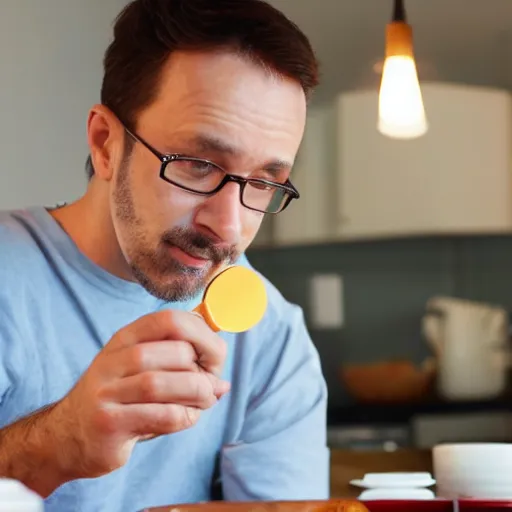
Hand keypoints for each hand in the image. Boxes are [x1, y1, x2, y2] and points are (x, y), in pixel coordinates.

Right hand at [51, 309, 229, 478]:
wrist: (69, 436)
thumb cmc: (121, 399)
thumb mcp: (145, 372)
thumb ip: (182, 368)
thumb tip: (223, 383)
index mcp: (126, 338)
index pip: (169, 319)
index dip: (202, 334)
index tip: (215, 355)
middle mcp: (113, 360)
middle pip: (172, 351)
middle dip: (202, 369)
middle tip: (210, 385)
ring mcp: (107, 391)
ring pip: (162, 383)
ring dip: (196, 393)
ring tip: (204, 401)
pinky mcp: (109, 423)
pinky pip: (159, 415)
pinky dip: (183, 416)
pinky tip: (185, 417)